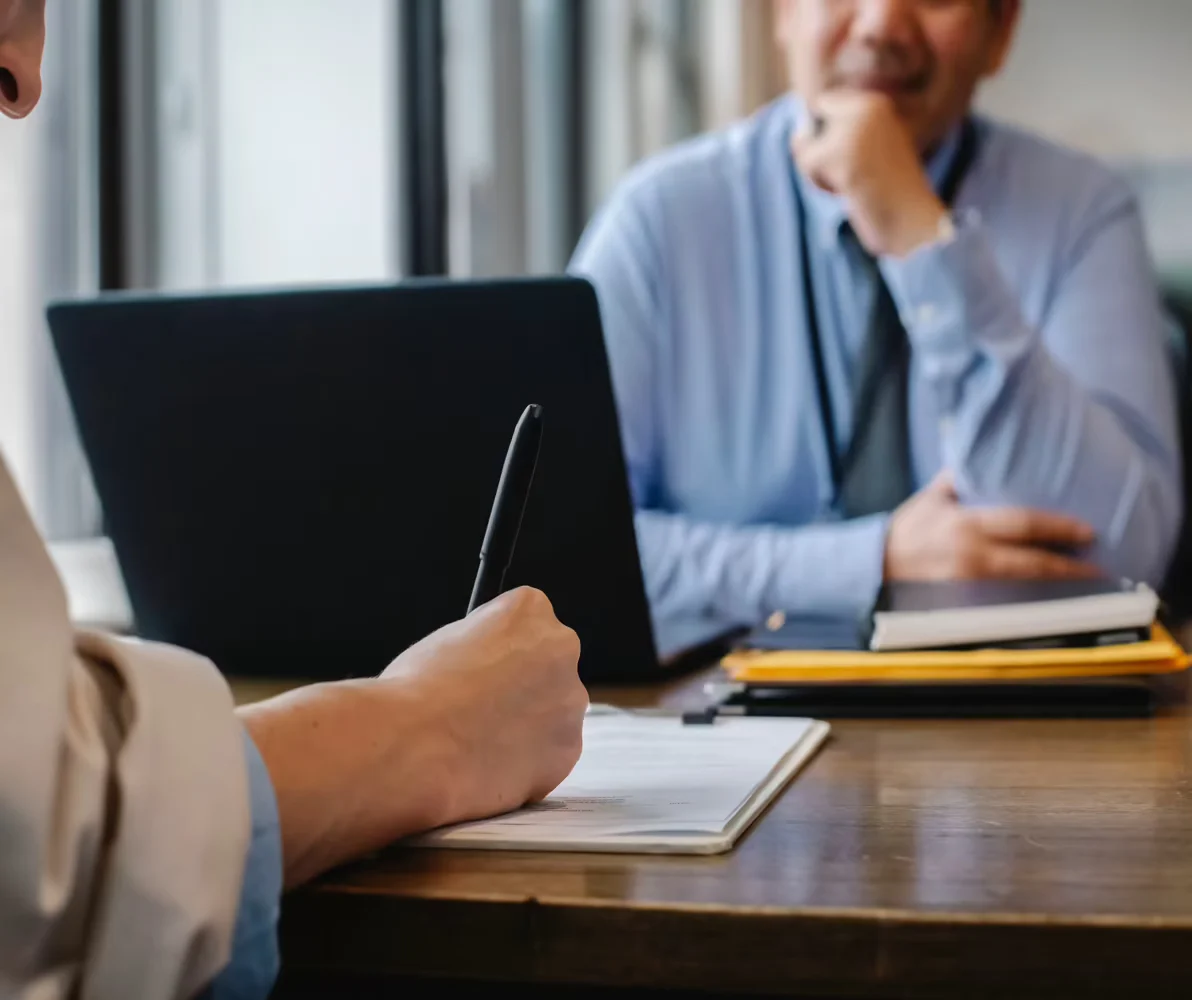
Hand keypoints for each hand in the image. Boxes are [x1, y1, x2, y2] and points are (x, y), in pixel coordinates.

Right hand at [382, 587, 586, 822]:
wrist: (415, 746)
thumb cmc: (416, 690)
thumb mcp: (449, 638)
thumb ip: (486, 643)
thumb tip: (492, 663)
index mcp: (530, 609)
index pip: (528, 621)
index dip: (501, 647)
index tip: (485, 664)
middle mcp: (561, 648)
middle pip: (549, 666)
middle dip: (524, 685)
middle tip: (486, 707)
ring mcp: (569, 701)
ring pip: (554, 712)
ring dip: (528, 724)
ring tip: (481, 741)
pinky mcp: (568, 749)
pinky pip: (550, 754)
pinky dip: (527, 761)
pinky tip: (491, 764)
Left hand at [792, 90, 946, 257]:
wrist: (914, 221)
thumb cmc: (889, 194)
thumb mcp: (865, 154)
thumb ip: (834, 136)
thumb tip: (797, 135)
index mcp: (876, 104)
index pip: (824, 104)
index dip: (824, 136)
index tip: (853, 158)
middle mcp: (866, 108)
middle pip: (809, 124)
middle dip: (817, 155)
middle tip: (853, 175)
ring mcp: (854, 130)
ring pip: (804, 146)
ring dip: (818, 173)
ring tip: (852, 185)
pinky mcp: (842, 155)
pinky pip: (807, 165)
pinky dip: (820, 184)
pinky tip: (848, 193)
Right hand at [884, 473, 1100, 581]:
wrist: (876, 564)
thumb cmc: (907, 528)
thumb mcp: (933, 496)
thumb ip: (961, 478)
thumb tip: (986, 455)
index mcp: (965, 524)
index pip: (1021, 523)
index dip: (1057, 528)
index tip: (1087, 531)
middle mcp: (970, 554)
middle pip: (1030, 562)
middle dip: (1068, 566)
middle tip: (1098, 568)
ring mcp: (968, 582)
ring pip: (1022, 585)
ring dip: (1056, 585)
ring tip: (1083, 583)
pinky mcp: (963, 599)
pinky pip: (1005, 600)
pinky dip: (1031, 598)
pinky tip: (1051, 598)